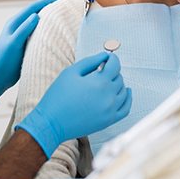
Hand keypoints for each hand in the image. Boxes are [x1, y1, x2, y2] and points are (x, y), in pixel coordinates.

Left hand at [0, 0, 66, 105]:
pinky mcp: (26, 43)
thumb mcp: (13, 44)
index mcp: (15, 23)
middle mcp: (19, 26)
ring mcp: (23, 34)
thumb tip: (36, 15)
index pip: (34, 8)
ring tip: (64, 12)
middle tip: (66, 1)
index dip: (48, 1)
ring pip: (39, 21)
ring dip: (50, 15)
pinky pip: (39, 31)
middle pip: (37, 11)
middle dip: (51, 5)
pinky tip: (56, 29)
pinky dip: (48, 27)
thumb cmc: (3, 62)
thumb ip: (24, 29)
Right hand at [17, 52, 131, 157]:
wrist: (51, 123)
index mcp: (100, 83)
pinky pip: (125, 109)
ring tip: (106, 82)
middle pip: (119, 78)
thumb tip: (105, 55)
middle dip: (111, 71)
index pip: (115, 65)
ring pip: (123, 92)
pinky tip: (125, 92)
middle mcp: (108, 97)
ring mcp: (110, 110)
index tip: (107, 57)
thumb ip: (91, 61)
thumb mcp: (71, 72)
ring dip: (117, 84)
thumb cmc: (58, 97)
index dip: (112, 58)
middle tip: (100, 70)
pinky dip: (127, 99)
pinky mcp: (108, 121)